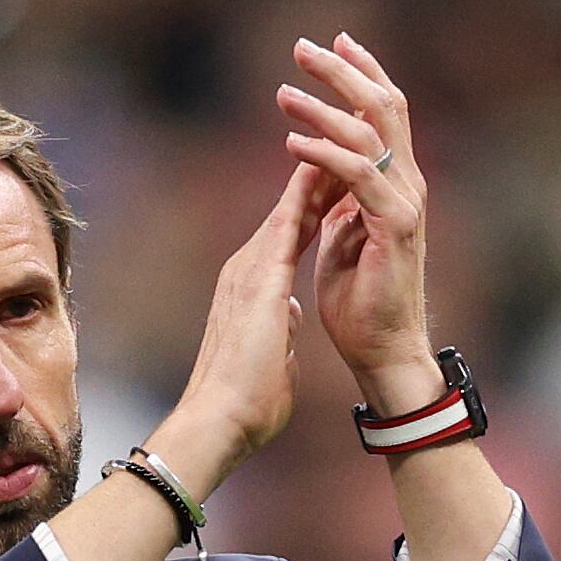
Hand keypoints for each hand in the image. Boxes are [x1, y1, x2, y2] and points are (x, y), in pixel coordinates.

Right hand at [155, 162, 326, 495]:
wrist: (218, 420)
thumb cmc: (244, 402)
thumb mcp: (273, 354)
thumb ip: (280, 330)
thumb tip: (287, 321)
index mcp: (254, 290)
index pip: (290, 235)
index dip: (315, 205)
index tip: (339, 181)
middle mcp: (247, 270)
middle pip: (289, 211)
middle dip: (317, 177)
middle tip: (343, 141)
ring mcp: (250, 270)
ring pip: (289, 208)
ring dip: (315, 174)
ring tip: (340, 139)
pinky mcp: (258, 278)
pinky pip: (288, 223)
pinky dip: (307, 193)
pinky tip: (326, 166)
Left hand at [278, 33, 438, 408]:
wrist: (381, 354)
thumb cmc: (360, 306)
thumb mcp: (340, 242)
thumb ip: (336, 206)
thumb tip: (320, 181)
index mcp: (394, 186)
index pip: (382, 115)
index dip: (360, 75)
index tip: (331, 44)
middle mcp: (406, 187)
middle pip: (383, 109)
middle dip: (344, 72)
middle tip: (304, 46)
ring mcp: (405, 205)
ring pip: (371, 135)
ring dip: (325, 110)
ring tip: (284, 94)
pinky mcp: (396, 228)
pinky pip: (361, 176)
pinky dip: (326, 156)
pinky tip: (292, 145)